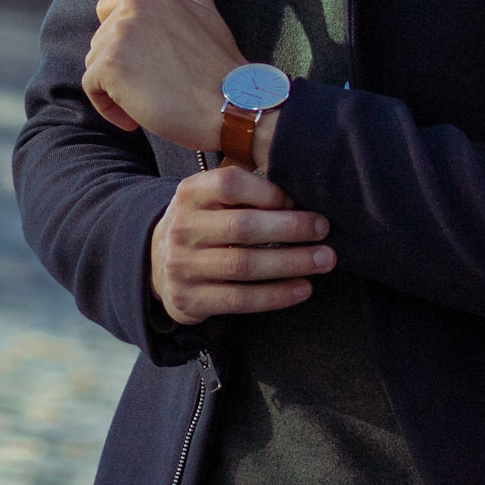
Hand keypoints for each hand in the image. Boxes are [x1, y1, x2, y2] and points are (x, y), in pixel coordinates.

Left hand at [85, 0, 238, 149]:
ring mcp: (119, 32)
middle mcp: (132, 3)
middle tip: (161, 85)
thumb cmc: (221, 66)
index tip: (160, 63)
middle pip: (102, 40)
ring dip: (117, 89)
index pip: (112, 14)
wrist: (232, 104)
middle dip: (124, 67)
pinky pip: (91, 89)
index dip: (132, 45)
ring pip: (95, 64)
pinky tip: (137, 118)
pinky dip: (110, 108)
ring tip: (153, 100)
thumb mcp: (206, 11)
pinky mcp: (109, 63)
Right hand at [151, 167, 334, 324]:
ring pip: (244, 265)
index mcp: (190, 193)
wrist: (160, 266)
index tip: (298, 200)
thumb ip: (246, 190)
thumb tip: (300, 193)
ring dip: (291, 263)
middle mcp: (182, 228)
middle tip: (324, 230)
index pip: (230, 184)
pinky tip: (303, 288)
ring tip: (324, 260)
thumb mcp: (212, 198)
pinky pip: (240, 299)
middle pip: (242, 227)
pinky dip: (276, 295)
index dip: (268, 192)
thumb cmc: (205, 225)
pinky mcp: (189, 299)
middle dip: (290, 228)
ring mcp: (182, 266)